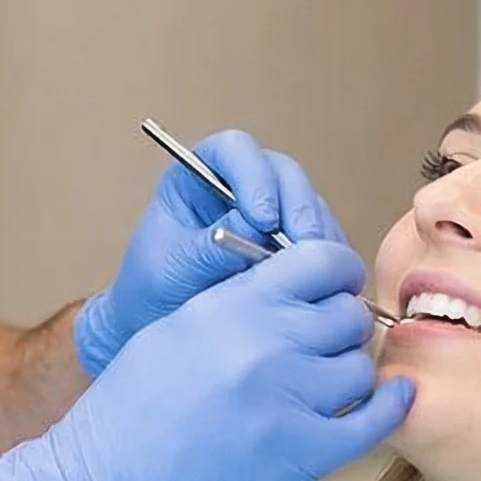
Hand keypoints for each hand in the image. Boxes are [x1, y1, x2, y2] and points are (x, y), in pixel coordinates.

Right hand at [0, 240, 409, 480]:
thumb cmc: (127, 414)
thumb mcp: (176, 332)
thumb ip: (236, 308)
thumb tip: (290, 298)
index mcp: (230, 304)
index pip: (320, 259)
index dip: (335, 274)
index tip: (331, 292)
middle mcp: (265, 341)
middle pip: (347, 314)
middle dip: (341, 329)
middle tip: (326, 348)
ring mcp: (287, 397)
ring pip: (362, 366)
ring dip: (351, 376)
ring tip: (328, 389)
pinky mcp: (302, 454)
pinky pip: (374, 422)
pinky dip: (387, 411)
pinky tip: (385, 405)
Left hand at [73, 132, 346, 376]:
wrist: (158, 330)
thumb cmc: (152, 292)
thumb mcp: (172, 269)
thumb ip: (211, 246)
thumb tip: (257, 228)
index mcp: (198, 176)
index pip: (233, 150)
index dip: (254, 176)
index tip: (262, 220)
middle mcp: (238, 187)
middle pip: (283, 174)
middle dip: (297, 208)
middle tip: (304, 247)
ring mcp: (271, 214)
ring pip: (309, 206)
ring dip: (318, 236)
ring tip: (318, 272)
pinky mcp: (292, 246)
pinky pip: (322, 241)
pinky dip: (328, 260)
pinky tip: (328, 284)